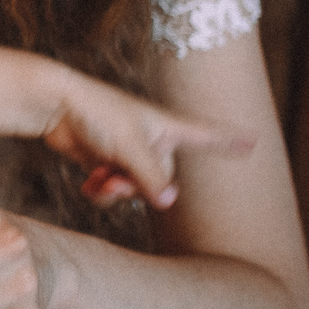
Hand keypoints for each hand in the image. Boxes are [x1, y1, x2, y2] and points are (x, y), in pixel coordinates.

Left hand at [42, 76, 254, 209]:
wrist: (55, 105)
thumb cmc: (97, 113)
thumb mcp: (130, 146)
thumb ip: (151, 176)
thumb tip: (169, 203)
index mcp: (167, 127)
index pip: (206, 136)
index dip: (229, 141)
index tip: (254, 141)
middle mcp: (151, 140)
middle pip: (161, 179)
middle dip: (139, 185)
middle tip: (117, 175)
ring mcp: (128, 152)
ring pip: (135, 190)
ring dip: (118, 192)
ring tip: (100, 180)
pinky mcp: (105, 161)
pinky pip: (113, 189)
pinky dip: (102, 191)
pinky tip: (88, 185)